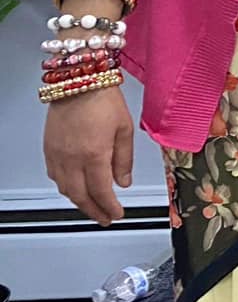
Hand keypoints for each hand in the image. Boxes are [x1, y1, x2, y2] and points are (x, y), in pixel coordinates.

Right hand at [44, 85, 135, 225]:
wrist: (79, 82)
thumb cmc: (103, 100)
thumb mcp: (124, 129)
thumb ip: (124, 159)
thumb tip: (123, 182)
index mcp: (94, 154)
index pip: (101, 191)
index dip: (109, 207)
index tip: (117, 214)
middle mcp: (72, 158)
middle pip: (80, 195)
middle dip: (94, 211)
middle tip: (105, 219)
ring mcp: (57, 155)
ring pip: (65, 189)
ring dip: (80, 202)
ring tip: (93, 207)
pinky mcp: (49, 149)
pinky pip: (55, 176)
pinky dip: (66, 187)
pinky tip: (75, 188)